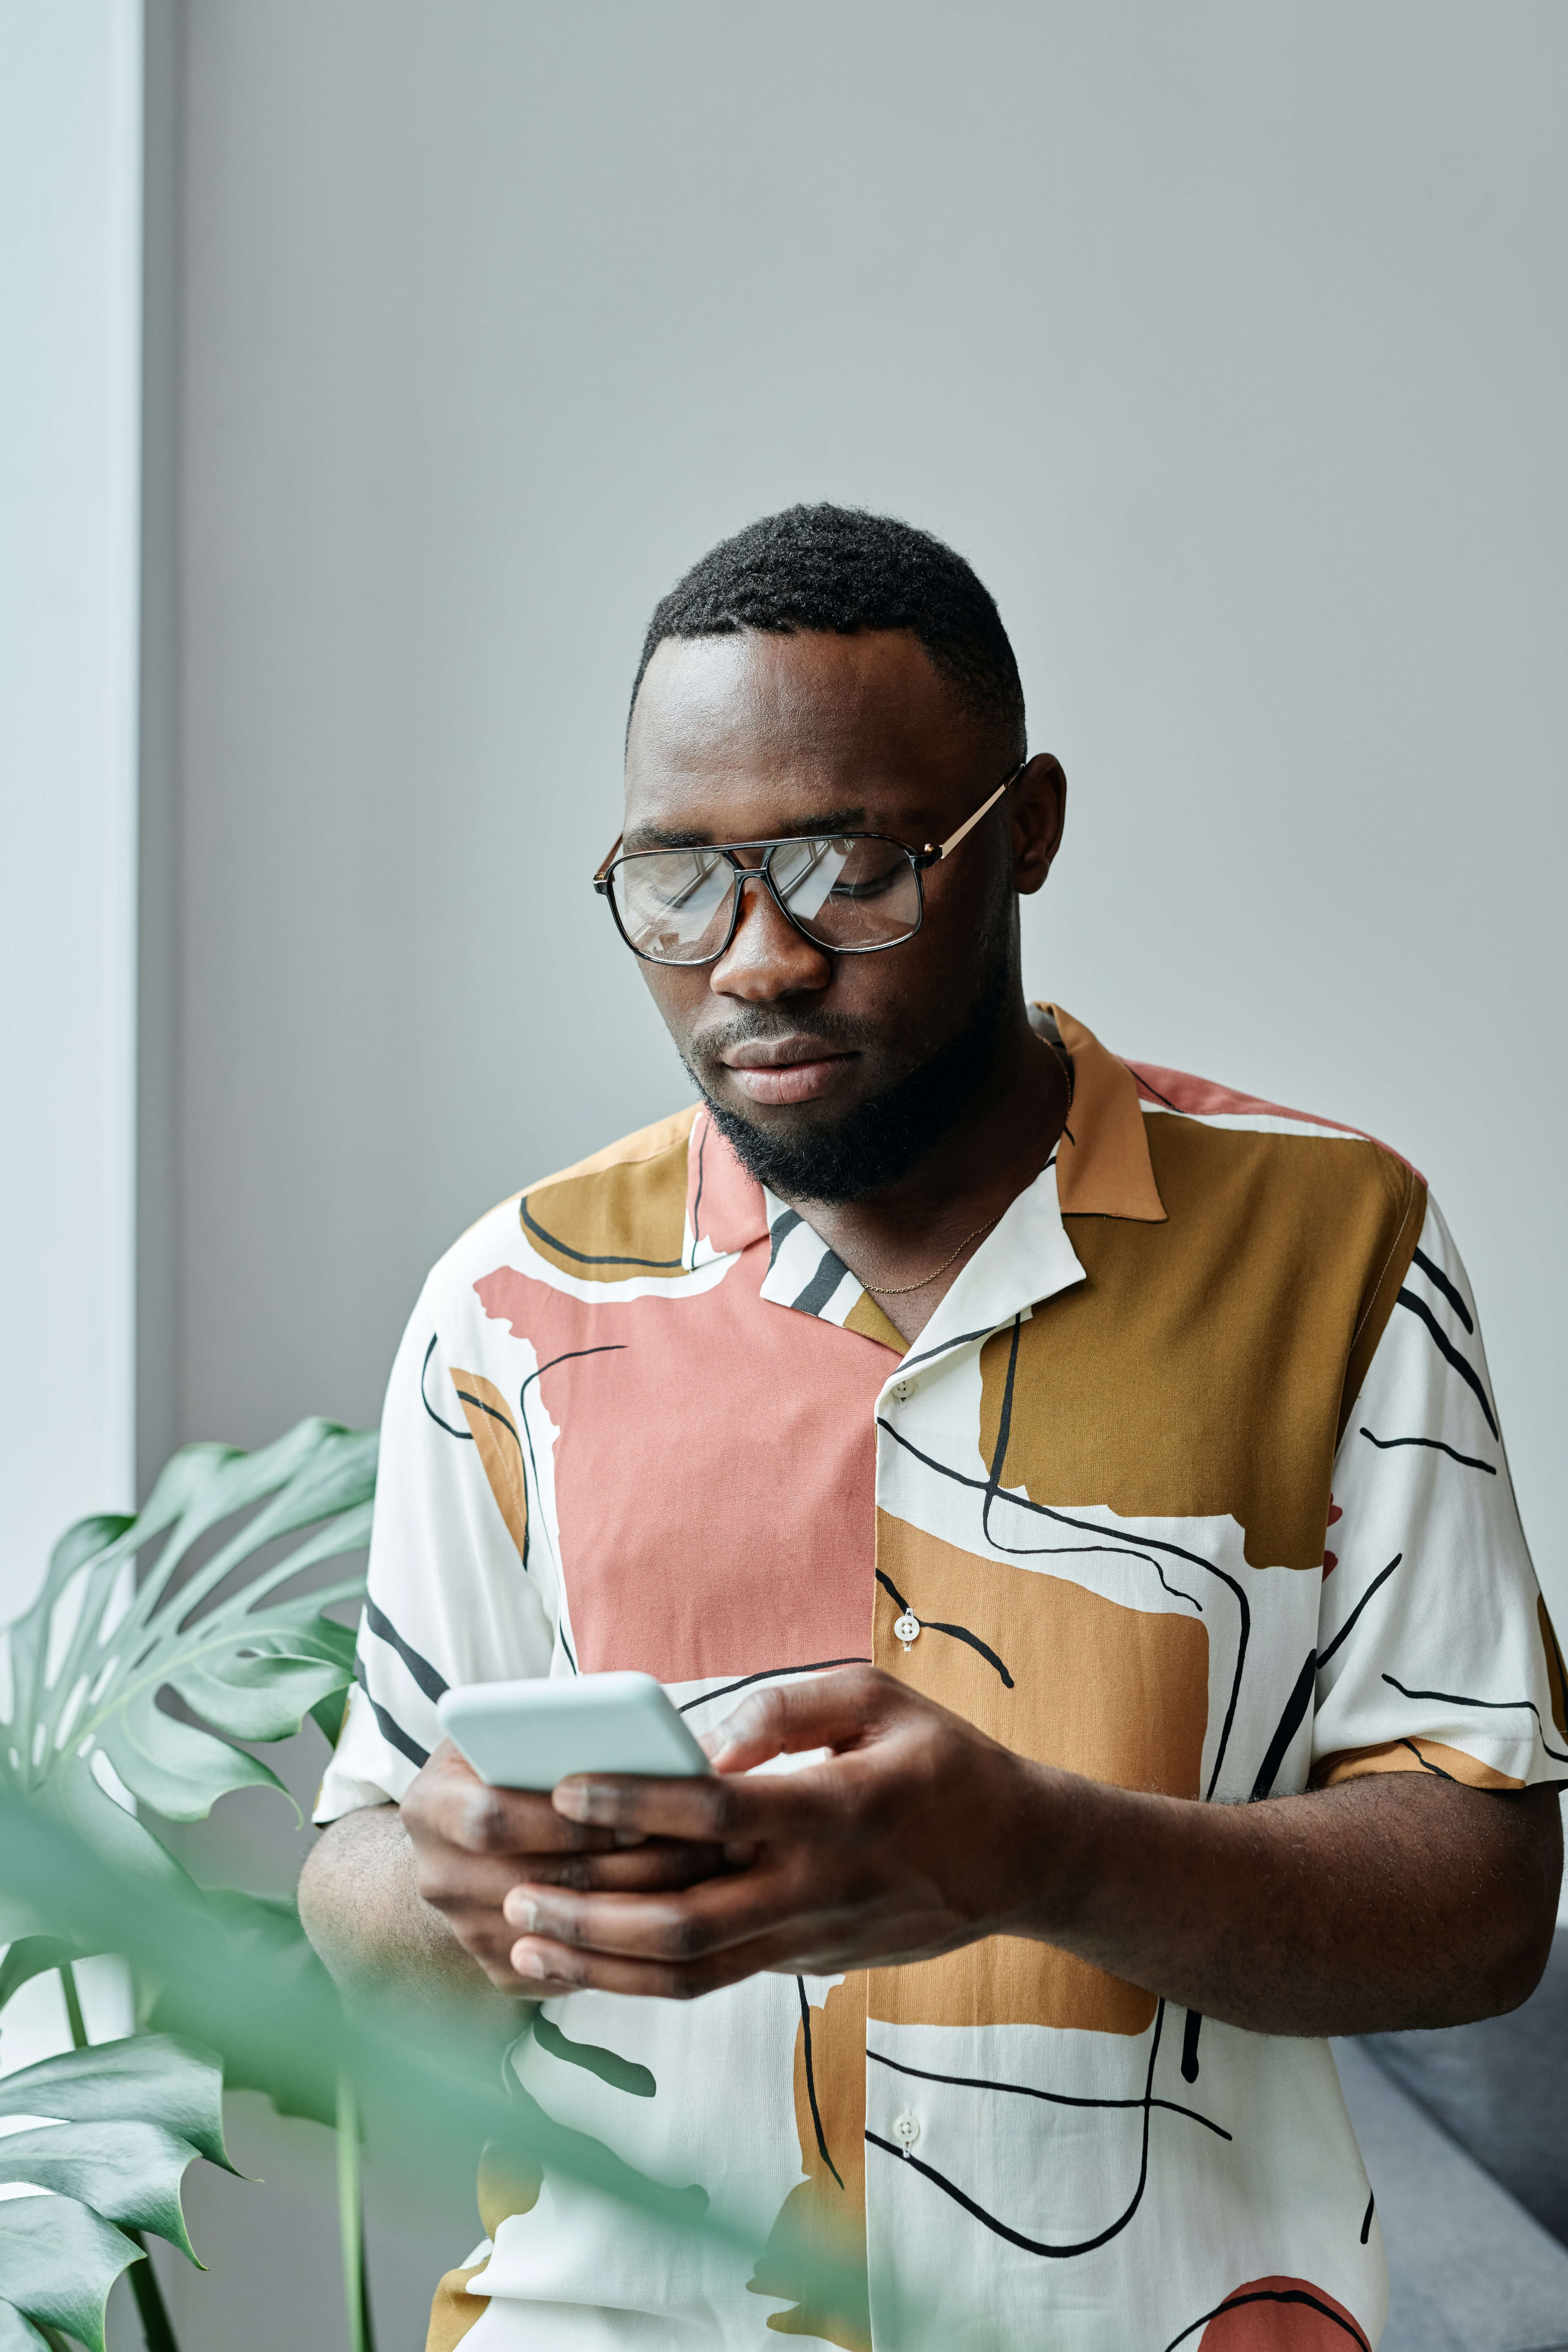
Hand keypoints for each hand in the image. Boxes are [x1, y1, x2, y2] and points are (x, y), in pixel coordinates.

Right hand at [402, 1738, 734, 1995]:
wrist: (464, 1834)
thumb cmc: (509, 1765)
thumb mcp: (516, 1730)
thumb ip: (565, 1728)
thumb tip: (662, 1739)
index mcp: (430, 1804)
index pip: (492, 1819)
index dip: (566, 1822)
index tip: (639, 1815)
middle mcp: (435, 1876)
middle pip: (534, 1882)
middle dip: (624, 1868)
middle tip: (703, 1852)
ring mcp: (464, 1932)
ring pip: (560, 1934)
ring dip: (639, 1910)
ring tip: (709, 1880)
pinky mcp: (499, 1970)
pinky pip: (568, 1970)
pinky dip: (626, 1948)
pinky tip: (681, 1918)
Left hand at [501, 1667, 1051, 1999]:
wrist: (1019, 1860)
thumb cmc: (944, 1763)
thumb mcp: (881, 1699)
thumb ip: (792, 1707)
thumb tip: (709, 1740)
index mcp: (833, 1812)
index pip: (716, 1815)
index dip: (636, 1803)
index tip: (566, 1786)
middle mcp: (815, 1888)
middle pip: (684, 1922)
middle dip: (591, 1913)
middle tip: (513, 1890)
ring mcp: (809, 1938)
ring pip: (689, 1974)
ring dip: (599, 1963)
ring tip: (524, 1940)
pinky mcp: (803, 1964)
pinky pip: (710, 1980)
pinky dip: (639, 1977)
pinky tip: (581, 1959)